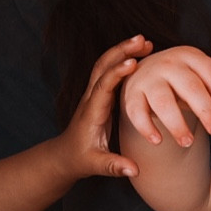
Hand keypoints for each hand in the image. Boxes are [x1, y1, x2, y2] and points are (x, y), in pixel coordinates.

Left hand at [57, 37, 149, 180]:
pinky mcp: (99, 94)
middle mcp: (91, 97)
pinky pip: (110, 70)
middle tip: (143, 40)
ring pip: (105, 64)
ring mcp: (94, 93)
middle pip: (103, 66)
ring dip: (123, 50)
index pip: (103, 87)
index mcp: (91, 112)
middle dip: (122, 50)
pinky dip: (123, 58)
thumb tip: (134, 170)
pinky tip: (141, 54)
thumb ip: (114, 166)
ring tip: (145, 41)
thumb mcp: (96, 165)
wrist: (65, 155)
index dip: (117, 73)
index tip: (134, 63)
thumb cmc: (80, 159)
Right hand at [121, 46, 210, 147]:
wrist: (144, 71)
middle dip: (205, 111)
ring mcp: (148, 78)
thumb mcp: (198, 76)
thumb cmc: (179, 79)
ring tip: (188, 142)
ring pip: (163, 102)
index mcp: (189, 56)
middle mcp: (168, 64)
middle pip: (190, 87)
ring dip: (177, 124)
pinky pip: (137, 112)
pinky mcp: (131, 93)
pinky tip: (158, 141)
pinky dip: (146, 128)